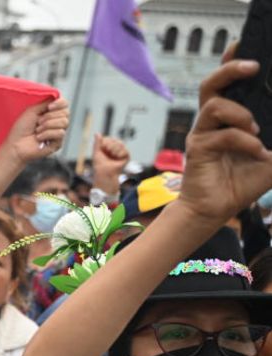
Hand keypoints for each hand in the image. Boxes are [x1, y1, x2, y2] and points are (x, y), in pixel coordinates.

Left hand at [4, 98, 69, 164]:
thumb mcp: (32, 110)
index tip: (49, 107)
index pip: (65, 104)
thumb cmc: (21, 129)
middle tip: (37, 122)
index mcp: (51, 113)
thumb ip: (46, 102)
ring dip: (47, 125)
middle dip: (49, 116)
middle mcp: (57, 122)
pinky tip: (38, 138)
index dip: (60, 103)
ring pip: (64, 122)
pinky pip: (60, 133)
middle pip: (66, 112)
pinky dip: (46, 134)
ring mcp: (58, 133)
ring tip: (37, 130)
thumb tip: (57, 96)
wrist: (15, 145)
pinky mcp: (58, 143)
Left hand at [92, 134, 129, 179]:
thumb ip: (97, 143)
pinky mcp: (126, 157)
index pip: (109, 139)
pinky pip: (125, 150)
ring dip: (115, 150)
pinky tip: (117, 158)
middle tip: (108, 153)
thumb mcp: (96, 153)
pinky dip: (120, 154)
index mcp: (107, 148)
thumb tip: (97, 133)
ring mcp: (120, 153)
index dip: (106, 143)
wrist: (105, 174)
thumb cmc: (99, 166)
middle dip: (111, 146)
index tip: (103, 149)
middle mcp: (114, 149)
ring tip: (112, 156)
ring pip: (121, 144)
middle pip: (116, 140)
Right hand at [176, 60, 271, 225]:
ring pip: (213, 105)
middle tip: (252, 68)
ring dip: (240, 113)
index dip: (231, 62)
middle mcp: (212, 122)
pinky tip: (257, 151)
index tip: (242, 45)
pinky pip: (221, 135)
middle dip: (230, 69)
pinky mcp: (198, 150)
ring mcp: (203, 134)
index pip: (226, 83)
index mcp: (228, 118)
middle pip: (211, 84)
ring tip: (256, 128)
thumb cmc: (241, 180)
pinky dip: (244, 141)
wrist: (217, 209)